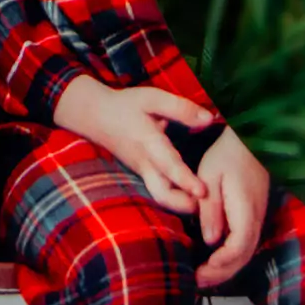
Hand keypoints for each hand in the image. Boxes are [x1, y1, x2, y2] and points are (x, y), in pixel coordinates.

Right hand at [56, 77, 214, 214]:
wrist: (95, 115)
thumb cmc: (125, 105)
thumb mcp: (152, 98)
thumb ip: (180, 109)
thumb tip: (209, 119)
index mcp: (148, 143)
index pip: (168, 165)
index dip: (186, 180)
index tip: (203, 191)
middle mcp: (145, 163)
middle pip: (162, 195)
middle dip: (184, 204)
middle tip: (207, 206)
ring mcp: (143, 172)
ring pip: (162, 197)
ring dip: (182, 204)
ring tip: (206, 205)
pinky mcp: (143, 174)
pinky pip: (160, 192)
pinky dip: (176, 198)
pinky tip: (195, 198)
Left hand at [194, 127, 270, 289]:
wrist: (248, 142)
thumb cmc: (226, 156)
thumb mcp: (210, 177)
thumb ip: (210, 209)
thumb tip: (208, 240)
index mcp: (245, 210)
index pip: (238, 247)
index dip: (221, 263)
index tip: (201, 270)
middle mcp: (256, 219)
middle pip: (242, 256)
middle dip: (220, 273)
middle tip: (196, 283)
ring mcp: (257, 219)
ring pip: (245, 253)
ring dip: (225, 269)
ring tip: (202, 279)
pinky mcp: (253, 217)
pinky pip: (244, 244)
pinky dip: (229, 258)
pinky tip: (213, 262)